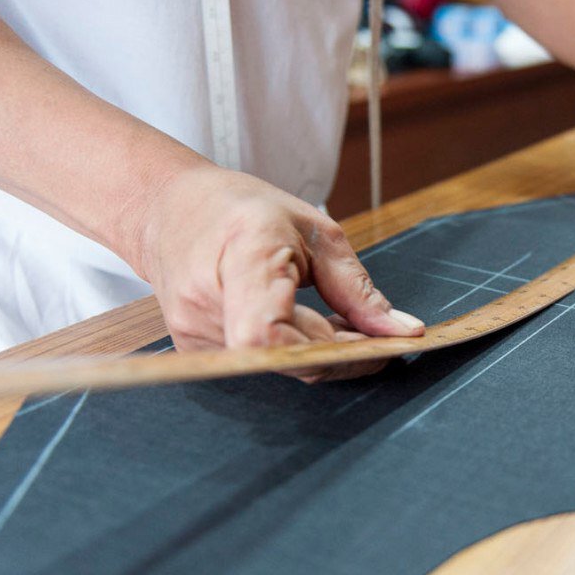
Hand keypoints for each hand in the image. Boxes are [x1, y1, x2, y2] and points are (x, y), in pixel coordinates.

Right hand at [133, 166, 424, 381]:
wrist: (170, 210)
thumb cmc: (244, 211)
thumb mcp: (315, 230)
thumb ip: (357, 288)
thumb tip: (404, 331)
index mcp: (243, 258)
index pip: (268, 334)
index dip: (327, 352)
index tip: (376, 345)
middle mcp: (207, 303)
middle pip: (288, 355)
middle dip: (344, 351)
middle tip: (375, 331)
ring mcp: (194, 333)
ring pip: (281, 364)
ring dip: (322, 351)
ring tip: (339, 318)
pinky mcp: (196, 349)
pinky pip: (263, 362)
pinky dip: (296, 349)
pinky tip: (307, 324)